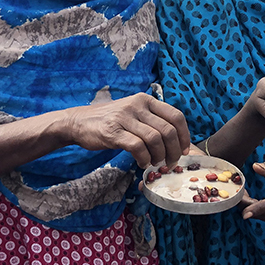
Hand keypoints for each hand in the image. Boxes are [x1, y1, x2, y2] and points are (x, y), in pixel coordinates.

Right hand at [62, 93, 189, 168]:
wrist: (79, 122)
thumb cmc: (110, 121)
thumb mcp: (133, 112)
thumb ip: (152, 120)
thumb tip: (175, 140)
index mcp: (146, 100)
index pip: (176, 116)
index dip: (184, 136)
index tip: (184, 150)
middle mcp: (137, 105)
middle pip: (168, 130)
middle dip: (174, 151)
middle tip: (171, 162)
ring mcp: (125, 118)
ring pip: (155, 139)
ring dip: (159, 156)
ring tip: (155, 164)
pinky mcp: (113, 132)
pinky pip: (137, 147)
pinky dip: (144, 159)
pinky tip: (142, 163)